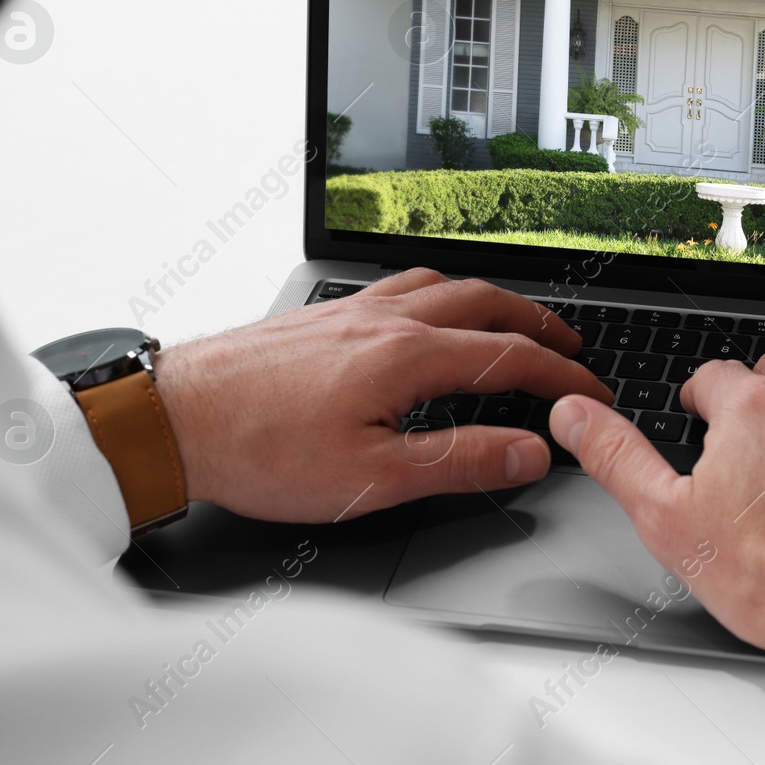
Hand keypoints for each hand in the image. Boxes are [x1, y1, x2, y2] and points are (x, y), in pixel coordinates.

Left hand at [153, 269, 612, 522]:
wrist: (173, 418)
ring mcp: (350, 310)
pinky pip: (401, 286)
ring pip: (443, 285)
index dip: (561, 377)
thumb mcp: (372, 479)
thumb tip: (528, 451)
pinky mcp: (321, 315)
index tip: (590, 394)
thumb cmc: (259, 451)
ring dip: (492, 301)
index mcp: (405, 355)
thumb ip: (460, 460)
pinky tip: (426, 313)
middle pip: (485, 303)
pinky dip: (440, 293)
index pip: (510, 356)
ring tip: (512, 322)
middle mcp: (383, 318)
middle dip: (538, 325)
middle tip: (570, 348)